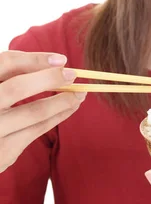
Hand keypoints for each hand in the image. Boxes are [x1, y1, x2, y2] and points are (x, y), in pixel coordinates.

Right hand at [0, 50, 86, 172]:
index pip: (5, 62)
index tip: (61, 59)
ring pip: (33, 113)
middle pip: (16, 88)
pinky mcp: (1, 152)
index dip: (34, 59)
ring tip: (80, 94)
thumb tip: (58, 63)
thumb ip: (12, 76)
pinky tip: (70, 108)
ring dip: (63, 101)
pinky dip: (58, 116)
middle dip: (49, 79)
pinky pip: (37, 130)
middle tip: (73, 75)